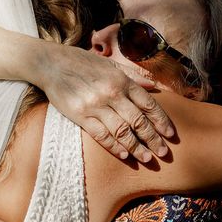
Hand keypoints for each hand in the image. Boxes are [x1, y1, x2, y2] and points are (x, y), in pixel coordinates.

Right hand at [38, 45, 173, 162]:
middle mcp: (111, 93)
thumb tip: (154, 85)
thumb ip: (133, 76)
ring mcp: (95, 105)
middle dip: (153, 139)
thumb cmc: (83, 62)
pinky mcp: (80, 115)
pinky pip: (101, 135)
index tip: (170, 134)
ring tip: (147, 159)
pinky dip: (114, 146)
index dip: (161, 120)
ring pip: (122, 131)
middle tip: (163, 153)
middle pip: (138, 121)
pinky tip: (124, 155)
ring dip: (136, 147)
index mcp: (121, 80)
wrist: (51, 64)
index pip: (148, 104)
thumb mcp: (110, 64)